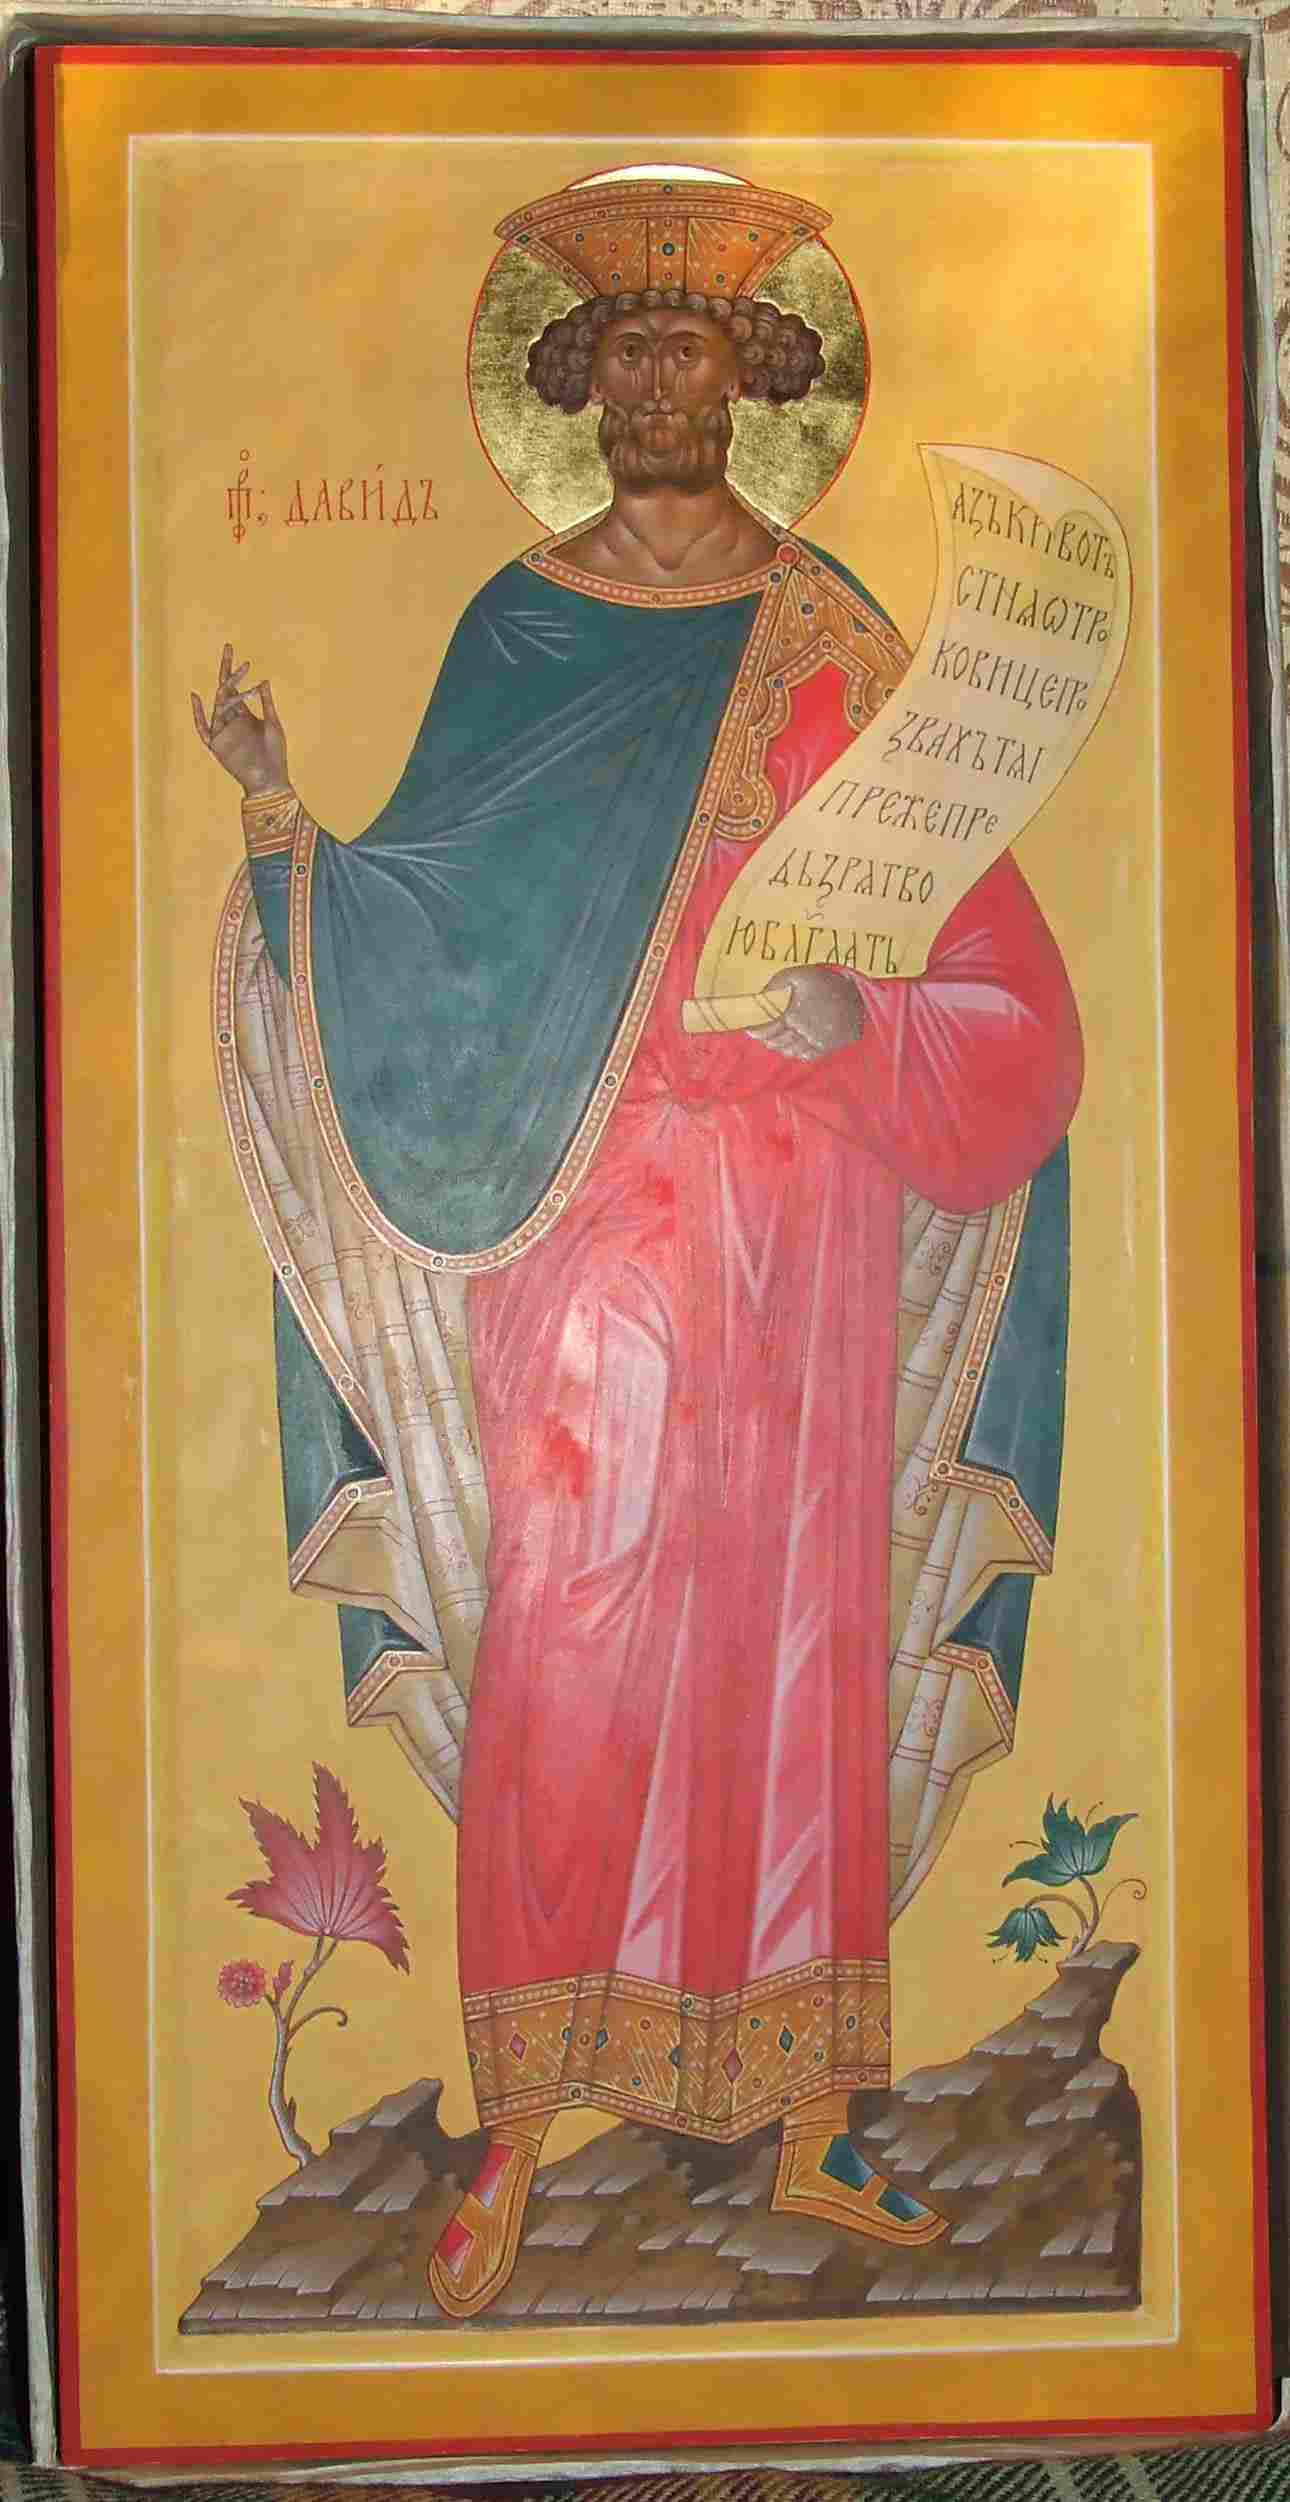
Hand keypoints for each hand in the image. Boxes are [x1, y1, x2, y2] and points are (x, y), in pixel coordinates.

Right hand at [191, 644, 288, 794]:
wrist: (270, 779)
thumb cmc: (275, 753)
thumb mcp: (272, 724)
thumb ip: (265, 703)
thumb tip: (263, 680)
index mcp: (243, 713)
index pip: (235, 687)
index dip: (234, 670)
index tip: (237, 653)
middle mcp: (231, 719)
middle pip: (224, 690)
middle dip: (226, 670)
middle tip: (228, 648)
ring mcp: (222, 731)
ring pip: (219, 705)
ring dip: (227, 693)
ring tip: (236, 684)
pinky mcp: (216, 744)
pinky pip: (203, 727)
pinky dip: (198, 714)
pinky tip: (196, 697)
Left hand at [751, 965, 864, 1061]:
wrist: (856, 994)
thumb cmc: (825, 982)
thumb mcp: (798, 975)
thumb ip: (777, 985)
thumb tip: (761, 996)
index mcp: (792, 1014)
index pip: (766, 1029)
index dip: (755, 1031)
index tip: (749, 1029)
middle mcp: (802, 1032)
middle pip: (776, 1043)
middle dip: (766, 1039)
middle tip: (761, 1035)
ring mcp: (815, 1041)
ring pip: (790, 1051)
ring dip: (780, 1047)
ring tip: (775, 1040)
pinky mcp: (827, 1046)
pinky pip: (806, 1056)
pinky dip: (797, 1053)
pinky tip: (793, 1046)